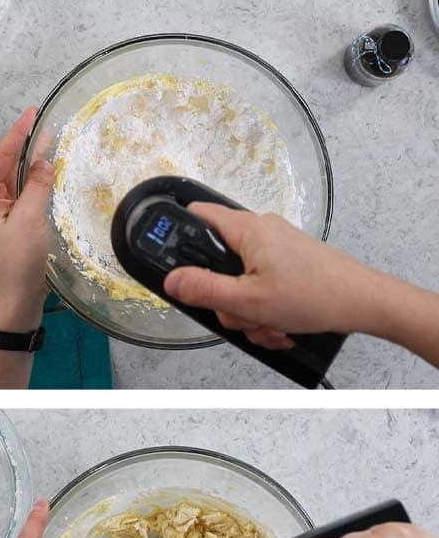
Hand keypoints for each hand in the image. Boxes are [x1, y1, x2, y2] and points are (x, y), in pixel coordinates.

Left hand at [0, 107, 52, 332]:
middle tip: (43, 119)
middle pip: (7, 165)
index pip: (0, 157)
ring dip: (32, 161)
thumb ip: (37, 186)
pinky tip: (48, 167)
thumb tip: (45, 162)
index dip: (17, 134)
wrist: (17, 298)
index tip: (31, 113)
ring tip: (49, 137)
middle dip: (25, 144)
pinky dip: (35, 180)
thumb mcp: (29, 219)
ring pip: (17, 178)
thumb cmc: (17, 260)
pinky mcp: (12, 221)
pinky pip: (23, 192)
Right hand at [163, 203, 385, 348]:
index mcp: (249, 230)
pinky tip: (278, 323)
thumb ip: (204, 289)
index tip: (172, 260)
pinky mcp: (288, 265)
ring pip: (239, 282)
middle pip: (217, 262)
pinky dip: (264, 310)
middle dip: (224, 297)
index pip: (197, 214)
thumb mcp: (248, 300)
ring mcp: (277, 248)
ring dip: (247, 311)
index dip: (177, 235)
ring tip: (267, 322)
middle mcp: (262, 232)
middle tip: (240, 312)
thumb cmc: (317, 295)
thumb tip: (172, 280)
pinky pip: (260, 288)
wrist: (364, 303)